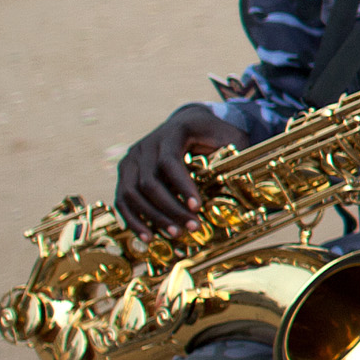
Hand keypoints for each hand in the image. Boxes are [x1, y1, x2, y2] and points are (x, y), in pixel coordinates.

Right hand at [114, 103, 236, 234]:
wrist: (191, 122)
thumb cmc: (214, 133)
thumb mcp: (228, 137)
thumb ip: (231, 156)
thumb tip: (237, 185)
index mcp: (172, 132)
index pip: (169, 161)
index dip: (182, 186)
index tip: (197, 207)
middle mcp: (146, 145)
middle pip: (149, 181)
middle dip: (170, 209)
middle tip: (192, 227)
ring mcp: (132, 159)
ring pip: (132, 193)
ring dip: (152, 218)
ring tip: (174, 234)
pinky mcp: (126, 173)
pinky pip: (123, 199)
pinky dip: (133, 219)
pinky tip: (148, 237)